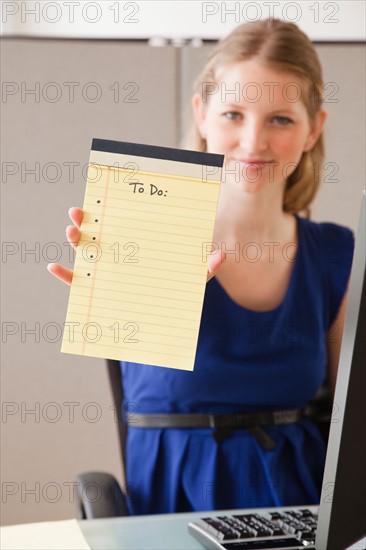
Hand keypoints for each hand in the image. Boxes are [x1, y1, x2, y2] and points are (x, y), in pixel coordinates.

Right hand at [47, 207, 224, 284]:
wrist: (162, 315)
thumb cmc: (174, 288)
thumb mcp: (191, 278)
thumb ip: (205, 268)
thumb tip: (221, 255)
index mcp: (137, 243)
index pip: (122, 222)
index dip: (112, 208)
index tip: (105, 196)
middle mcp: (117, 253)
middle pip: (97, 232)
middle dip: (85, 221)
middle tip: (78, 213)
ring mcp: (104, 271)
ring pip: (83, 252)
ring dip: (73, 241)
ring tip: (71, 233)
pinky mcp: (95, 291)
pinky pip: (75, 282)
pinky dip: (64, 275)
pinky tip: (54, 267)